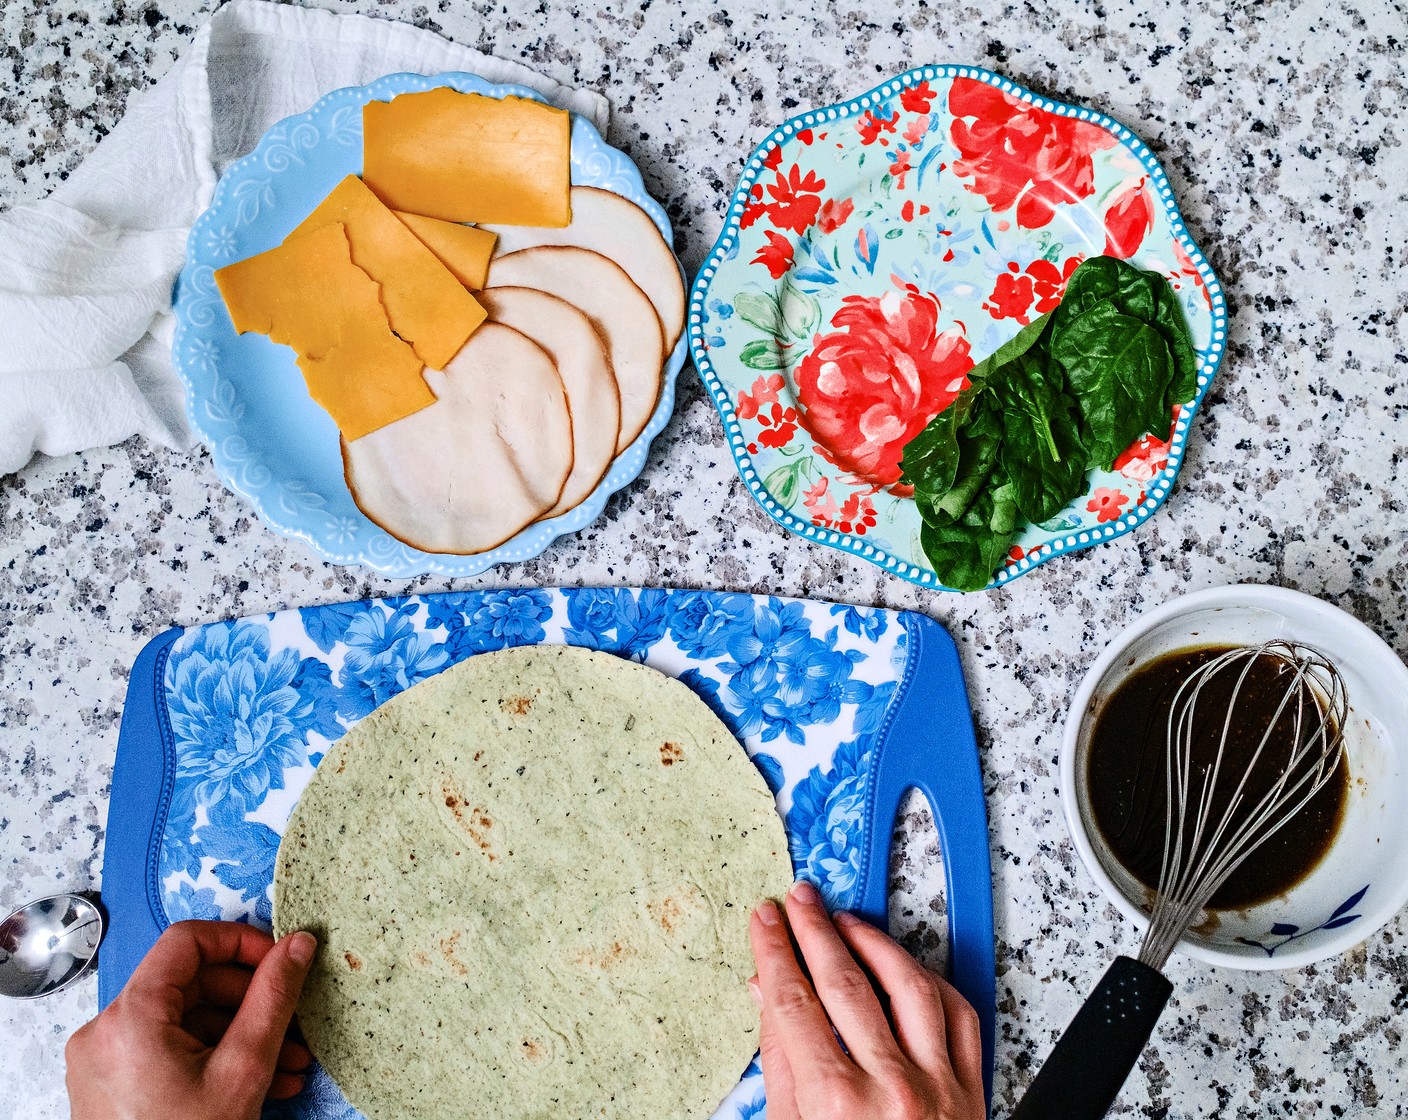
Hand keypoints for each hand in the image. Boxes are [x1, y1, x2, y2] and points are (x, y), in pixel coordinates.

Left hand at [66, 920, 317, 1119]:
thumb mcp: (245, 1067)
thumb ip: (274, 997)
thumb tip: (298, 944)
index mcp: (130, 1017)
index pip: (187, 941)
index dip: (240, 941)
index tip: (279, 961)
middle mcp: (105, 1031)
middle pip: (188, 982)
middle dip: (249, 999)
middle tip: (294, 1021)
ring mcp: (103, 1060)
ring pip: (182, 1019)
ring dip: (239, 1033)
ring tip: (289, 1064)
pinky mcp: (109, 1084)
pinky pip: (166, 1049)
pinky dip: (211, 1055)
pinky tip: (258, 1080)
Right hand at [749, 880, 984, 1119]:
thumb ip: (781, 1063)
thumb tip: (768, 995)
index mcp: (836, 1103)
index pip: (796, 1001)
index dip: (775, 951)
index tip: (764, 921)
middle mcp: (891, 1088)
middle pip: (844, 983)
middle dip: (814, 932)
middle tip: (796, 899)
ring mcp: (938, 1087)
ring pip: (908, 986)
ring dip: (873, 943)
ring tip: (845, 920)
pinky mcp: (972, 1091)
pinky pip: (956, 1015)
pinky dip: (929, 982)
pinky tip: (904, 964)